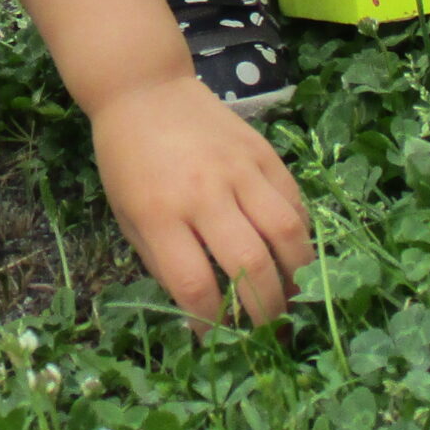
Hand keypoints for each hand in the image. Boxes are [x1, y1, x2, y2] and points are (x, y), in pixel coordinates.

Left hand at [90, 73, 314, 329]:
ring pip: (286, 233)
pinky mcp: (263, 152)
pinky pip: (294, 202)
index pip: (195, 284)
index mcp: (160, 213)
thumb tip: (201, 308)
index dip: (211, 323)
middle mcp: (203, 192)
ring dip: (297, 275)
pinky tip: (294, 254)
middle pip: (250, 264)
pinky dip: (301, 236)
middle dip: (266, 311)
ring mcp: (238, 169)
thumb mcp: (128, 216)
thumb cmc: (128, 159)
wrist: (144, 90)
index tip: (216, 339)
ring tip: (293, 296)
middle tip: (270, 333)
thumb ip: (163, 262)